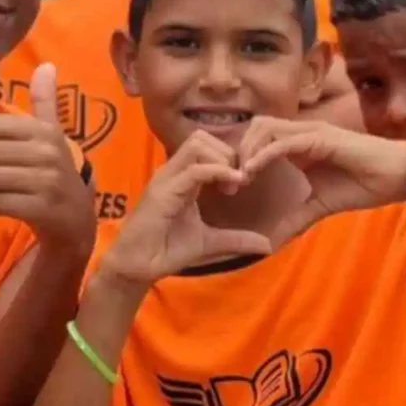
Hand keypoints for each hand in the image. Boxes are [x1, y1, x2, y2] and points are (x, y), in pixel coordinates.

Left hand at [0, 63, 95, 254]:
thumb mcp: (52, 135)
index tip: (2, 153)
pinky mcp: (40, 208)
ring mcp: (46, 181)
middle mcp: (48, 152)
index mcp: (46, 131)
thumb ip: (45, 101)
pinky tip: (3, 205)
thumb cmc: (56, 174)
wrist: (75, 222)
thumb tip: (47, 64)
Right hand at [101, 131, 271, 284]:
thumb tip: (267, 245)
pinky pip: (194, 170)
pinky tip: (231, 186)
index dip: (229, 157)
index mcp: (182, 177)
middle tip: (239, 181)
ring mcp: (166, 179)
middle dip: (227, 153)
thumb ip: (236, 239)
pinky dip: (217, 172)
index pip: (205, 146)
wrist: (138, 267)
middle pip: (201, 137)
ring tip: (234, 184)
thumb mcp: (211, 243)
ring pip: (197, 145)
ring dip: (222, 159)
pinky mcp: (163, 192)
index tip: (242, 182)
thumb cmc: (167, 250)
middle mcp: (173, 172)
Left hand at [238, 117, 405, 240]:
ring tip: (240, 177)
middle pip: (255, 128)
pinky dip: (265, 154)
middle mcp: (300, 133)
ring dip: (247, 150)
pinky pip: (284, 141)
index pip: (259, 139)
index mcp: (298, 145)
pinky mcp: (321, 138)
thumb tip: (271, 242)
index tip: (228, 186)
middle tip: (228, 182)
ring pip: (265, 128)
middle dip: (237, 151)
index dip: (240, 158)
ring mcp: (310, 132)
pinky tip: (254, 171)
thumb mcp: (320, 206)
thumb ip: (296, 218)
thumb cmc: (365, 184)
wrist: (400, 175)